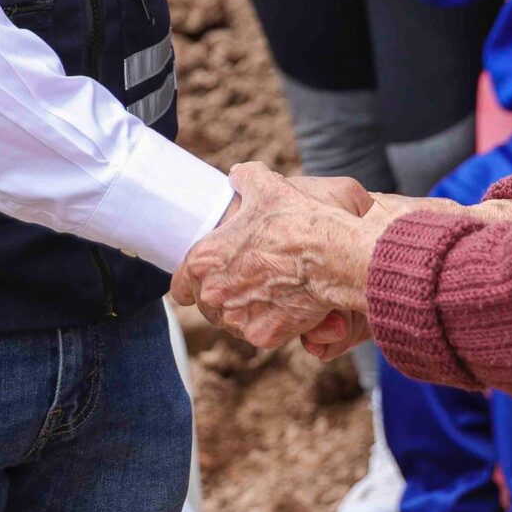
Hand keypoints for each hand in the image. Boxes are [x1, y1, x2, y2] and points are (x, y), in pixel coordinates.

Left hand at [174, 163, 382, 350]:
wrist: (333, 256)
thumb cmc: (295, 220)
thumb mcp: (265, 186)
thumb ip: (244, 178)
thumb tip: (239, 175)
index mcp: (204, 260)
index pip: (179, 286)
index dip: (191, 282)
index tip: (206, 278)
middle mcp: (214, 295)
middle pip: (207, 305)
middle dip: (222, 294)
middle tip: (245, 279)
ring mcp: (238, 320)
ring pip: (231, 320)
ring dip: (242, 309)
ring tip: (265, 290)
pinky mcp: (263, 336)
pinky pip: (258, 331)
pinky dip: (268, 321)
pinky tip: (283, 303)